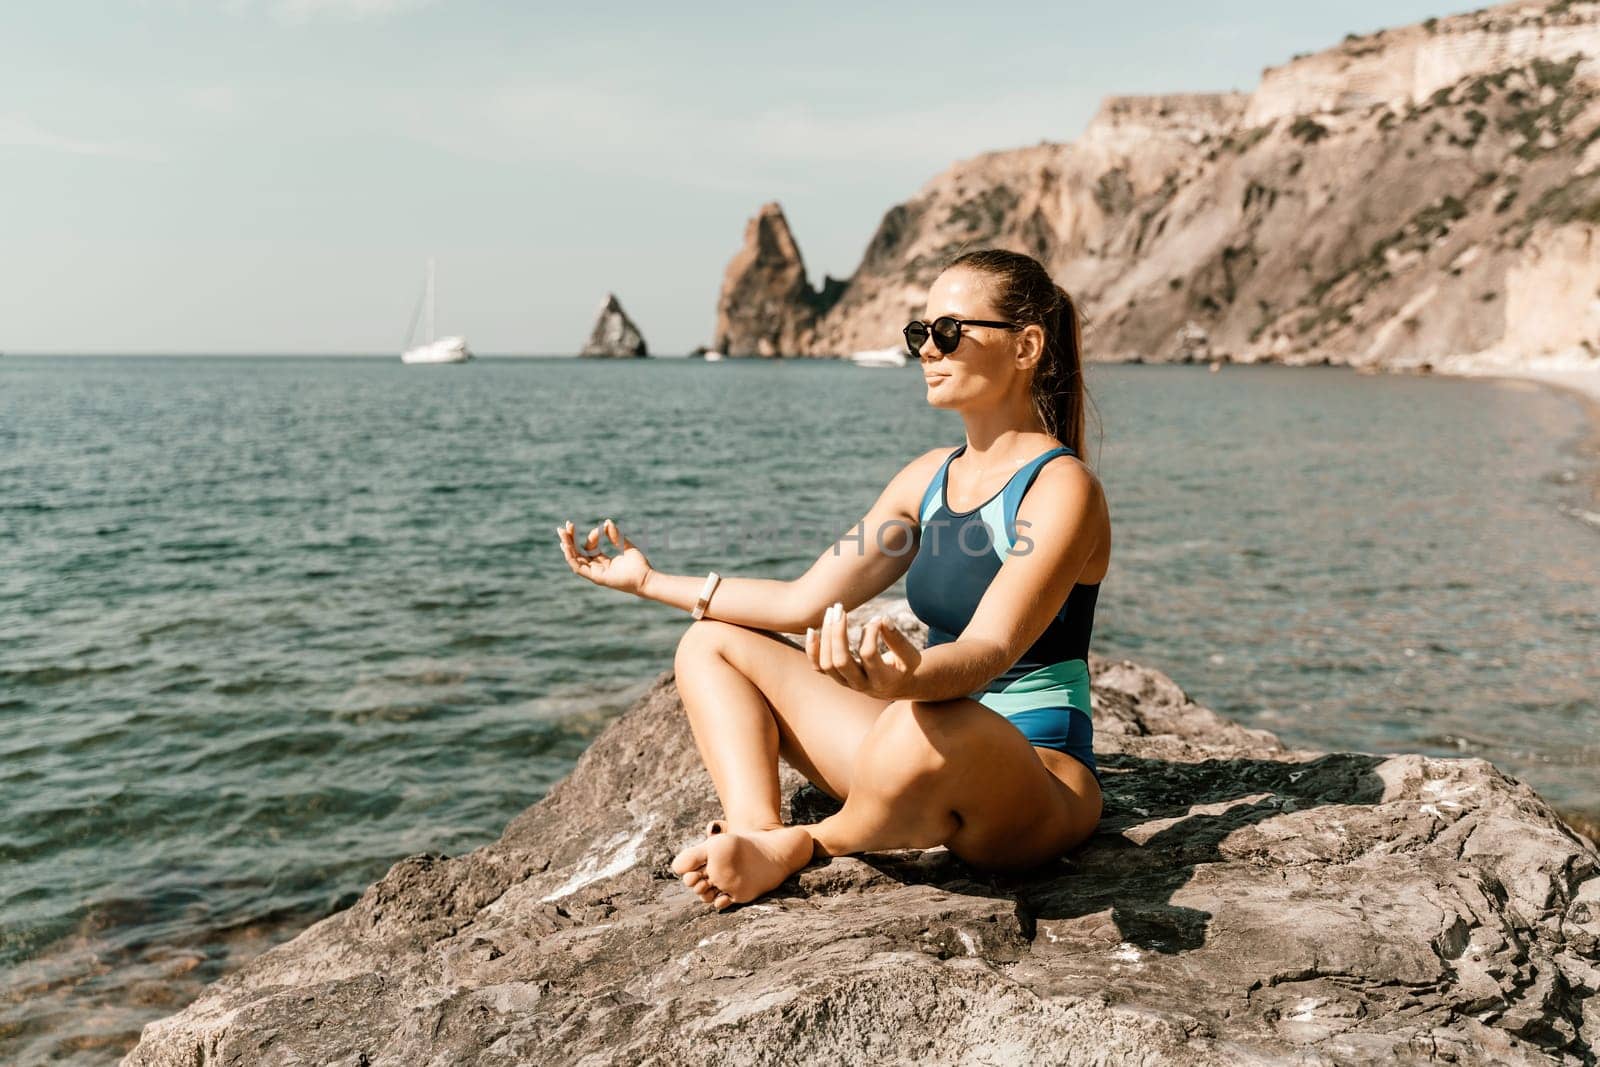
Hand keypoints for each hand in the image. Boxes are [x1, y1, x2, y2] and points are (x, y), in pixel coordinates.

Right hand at [556, 518, 653, 596]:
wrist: (645, 578)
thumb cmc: (639, 565)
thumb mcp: (626, 546)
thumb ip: (616, 535)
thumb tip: (607, 522)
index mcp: (603, 561)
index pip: (589, 547)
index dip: (592, 536)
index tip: (601, 529)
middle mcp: (596, 568)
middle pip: (577, 553)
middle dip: (570, 540)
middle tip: (564, 526)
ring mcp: (595, 573)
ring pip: (575, 559)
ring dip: (567, 546)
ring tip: (562, 533)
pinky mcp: (595, 578)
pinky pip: (578, 567)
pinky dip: (571, 557)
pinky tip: (567, 546)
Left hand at [805, 601, 921, 699]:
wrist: (896, 686)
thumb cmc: (904, 666)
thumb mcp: (910, 655)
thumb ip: (898, 639)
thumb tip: (882, 619)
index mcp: (882, 680)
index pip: (868, 654)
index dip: (870, 632)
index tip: (877, 618)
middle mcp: (860, 684)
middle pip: (840, 661)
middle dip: (837, 633)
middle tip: (839, 608)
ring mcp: (846, 682)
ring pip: (826, 664)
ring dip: (825, 636)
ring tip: (830, 612)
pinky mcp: (837, 677)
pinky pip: (818, 667)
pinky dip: (812, 650)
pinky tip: (812, 630)